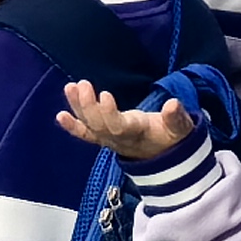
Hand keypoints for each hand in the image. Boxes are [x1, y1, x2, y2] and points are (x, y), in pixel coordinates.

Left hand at [56, 79, 194, 162]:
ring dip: (78, 107)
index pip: (118, 126)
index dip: (109, 113)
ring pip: (89, 125)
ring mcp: (109, 139)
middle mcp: (118, 138)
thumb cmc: (172, 137)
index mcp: (136, 134)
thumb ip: (177, 118)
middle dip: (88, 106)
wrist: (165, 157)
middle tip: (82, 84)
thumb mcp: (181, 128)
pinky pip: (86, 134)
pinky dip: (73, 126)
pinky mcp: (104, 137)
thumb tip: (173, 104)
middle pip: (99, 125)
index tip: (104, 94)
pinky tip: (60, 115)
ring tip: (70, 87)